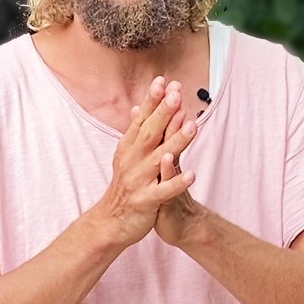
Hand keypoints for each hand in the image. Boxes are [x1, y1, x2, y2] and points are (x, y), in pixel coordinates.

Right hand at [93, 77, 196, 248]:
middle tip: (177, 93)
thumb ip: (136, 132)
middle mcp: (132, 160)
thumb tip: (139, 107)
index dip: (151, 100)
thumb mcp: (127, 156)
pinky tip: (193, 174)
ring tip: (192, 126)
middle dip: (164, 112)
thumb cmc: (124, 186)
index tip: (162, 81)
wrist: (111, 222)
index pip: (141, 119)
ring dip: (176, 142)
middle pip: (150, 133)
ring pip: (160, 158)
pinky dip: (177, 182)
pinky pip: (164, 191)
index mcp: (128, 148)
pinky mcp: (147, 201)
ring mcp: (139, 180)